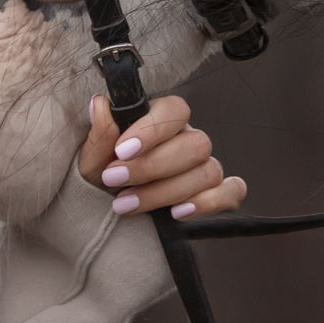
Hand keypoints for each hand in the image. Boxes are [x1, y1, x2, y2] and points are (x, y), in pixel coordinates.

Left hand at [76, 91, 245, 219]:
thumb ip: (99, 135)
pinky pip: (232, 191)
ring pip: (208, 171)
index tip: (122, 151)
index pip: (175, 110)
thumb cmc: (100, 182)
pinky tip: (178, 213)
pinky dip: (210, 202)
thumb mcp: (91, 161)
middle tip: (113, 180)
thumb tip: (101, 105)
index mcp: (161, 121)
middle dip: (151, 167)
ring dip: (166, 191)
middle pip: (194, 144)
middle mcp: (187, 140)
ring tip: (127, 204)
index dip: (152, 129)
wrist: (104, 217)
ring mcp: (204, 167)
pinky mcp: (216, 194)